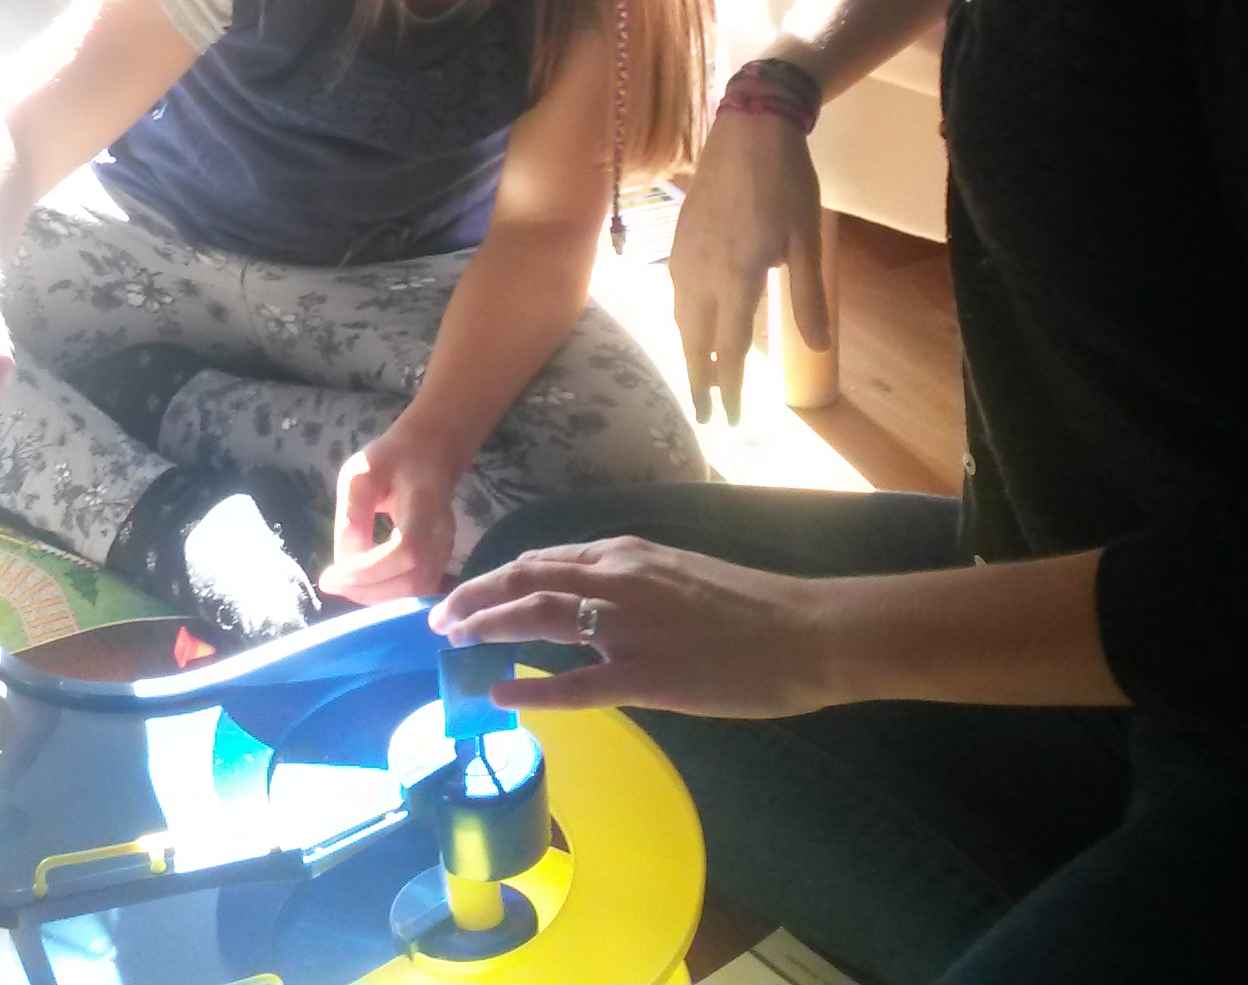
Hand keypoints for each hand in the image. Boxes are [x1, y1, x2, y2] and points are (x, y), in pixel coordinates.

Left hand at [321, 423, 466, 602]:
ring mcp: (445, 550)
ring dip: (377, 597)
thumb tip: (345, 561)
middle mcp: (441, 533)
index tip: (332, 575)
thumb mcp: (361, 474)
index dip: (369, 571)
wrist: (428, 456)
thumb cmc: (391, 460)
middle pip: (412, 579)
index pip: (405, 551)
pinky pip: (417, 589)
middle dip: (368, 590)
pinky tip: (363, 584)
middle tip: (332, 582)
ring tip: (344, 584)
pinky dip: (389, 595)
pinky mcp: (440, 560)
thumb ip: (353, 514)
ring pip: (416, 591)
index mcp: (424, 505)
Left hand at [430, 535, 841, 717]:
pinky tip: (497, 693)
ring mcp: (630, 628)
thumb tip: (589, 597)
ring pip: (537, 617)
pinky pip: (574, 684)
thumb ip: (631, 582)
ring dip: (486, 625)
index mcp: (628, 554)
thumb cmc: (751, 607)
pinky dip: (529, 687)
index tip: (469, 592)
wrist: (807, 631)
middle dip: (474, 596)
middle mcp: (619, 580)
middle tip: (439, 618)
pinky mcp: (647, 676)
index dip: (499, 577)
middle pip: (526, 579)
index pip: (544, 559)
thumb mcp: (679, 574)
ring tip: (451, 642)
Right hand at [665, 103, 827, 421]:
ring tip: (697, 375)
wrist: (749, 128)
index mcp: (737, 278)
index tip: (729, 419)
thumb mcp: (806, 240)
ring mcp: (685, 255)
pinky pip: (675, 292)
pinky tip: (688, 321)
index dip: (729, 388)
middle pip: (695, 342)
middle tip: (704, 415)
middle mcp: (702, 274)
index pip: (729, 350)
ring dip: (688, 352)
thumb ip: (806, 296)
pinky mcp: (679, 238)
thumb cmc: (786, 182)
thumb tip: (818, 347)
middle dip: (699, 381)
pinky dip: (682, 319)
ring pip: (680, 318)